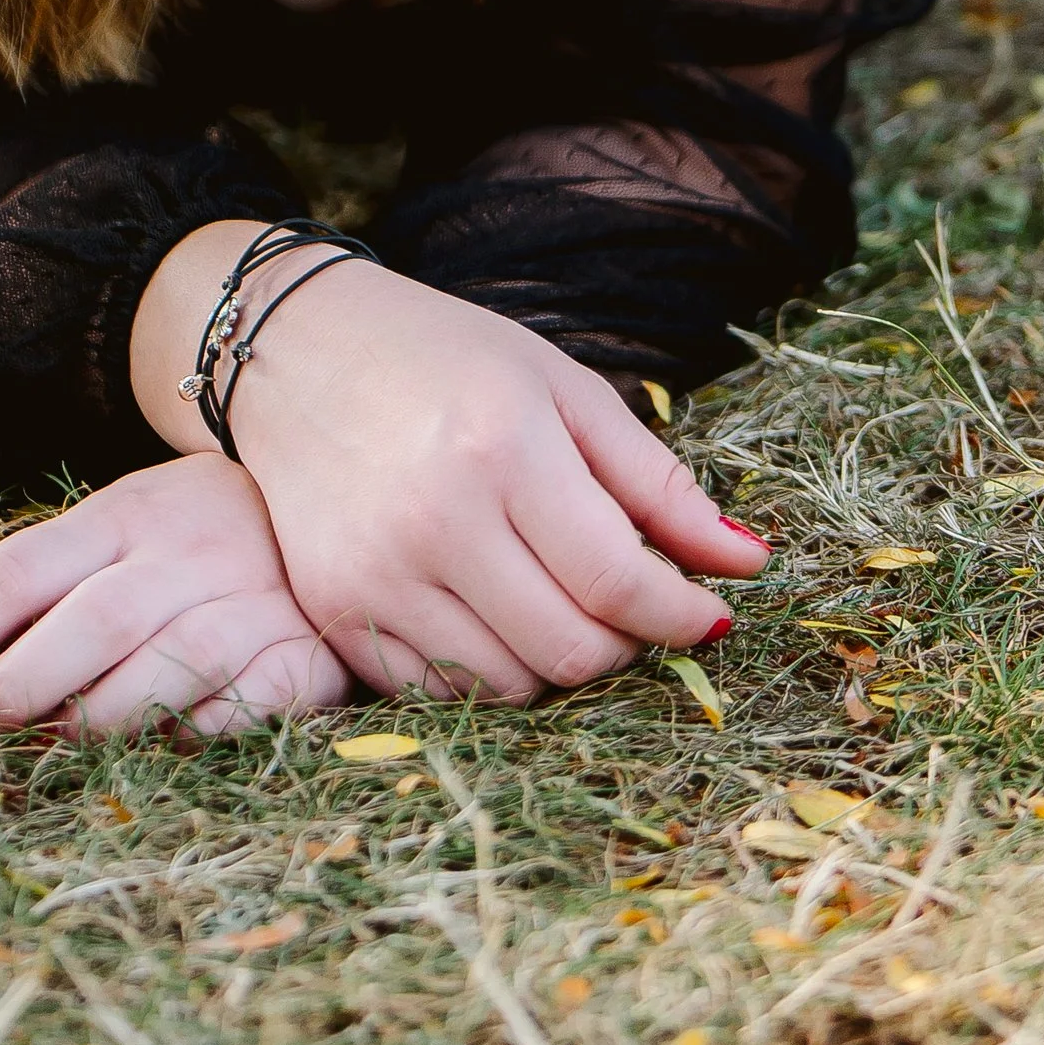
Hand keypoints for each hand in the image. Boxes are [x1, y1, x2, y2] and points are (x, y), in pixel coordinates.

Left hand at [0, 453, 350, 738]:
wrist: (344, 502)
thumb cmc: (203, 536)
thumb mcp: (129, 524)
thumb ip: (56, 584)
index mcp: (127, 513)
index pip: (21, 567)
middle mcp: (187, 551)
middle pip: (90, 621)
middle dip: (17, 685)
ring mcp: (251, 601)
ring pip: (166, 664)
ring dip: (99, 719)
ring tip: (48, 752)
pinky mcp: (303, 655)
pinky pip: (246, 703)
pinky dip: (200, 731)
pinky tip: (163, 748)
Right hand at [142, 234, 767, 703]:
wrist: (294, 351)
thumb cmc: (444, 357)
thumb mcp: (562, 389)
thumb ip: (657, 482)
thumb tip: (749, 562)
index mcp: (502, 448)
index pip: (618, 581)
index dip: (680, 613)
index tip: (708, 612)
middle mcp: (436, 519)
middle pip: (572, 650)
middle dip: (626, 643)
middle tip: (631, 605)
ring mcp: (377, 576)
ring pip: (512, 686)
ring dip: (559, 662)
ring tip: (559, 600)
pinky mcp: (337, 613)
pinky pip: (442, 693)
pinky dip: (488, 671)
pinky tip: (494, 612)